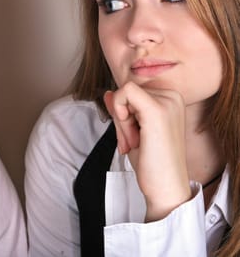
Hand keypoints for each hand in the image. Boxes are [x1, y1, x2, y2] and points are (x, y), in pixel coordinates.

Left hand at [103, 82, 190, 221]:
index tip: (133, 137)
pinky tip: (132, 137)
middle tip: (134, 142)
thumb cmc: (152, 163)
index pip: (132, 93)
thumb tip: (108, 93)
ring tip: (136, 143)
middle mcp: (173, 97)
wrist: (165, 187)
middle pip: (126, 92)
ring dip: (121, 122)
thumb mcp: (132, 130)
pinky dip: (119, 116)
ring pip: (123, 94)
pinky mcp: (157, 110)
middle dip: (121, 118)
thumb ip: (122, 110)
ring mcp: (167, 102)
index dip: (124, 114)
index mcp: (171, 100)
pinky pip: (124, 92)